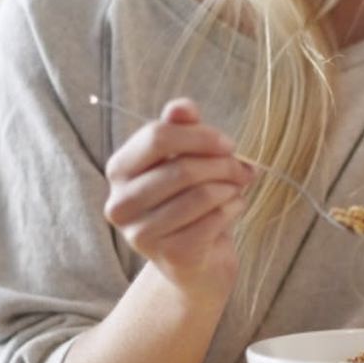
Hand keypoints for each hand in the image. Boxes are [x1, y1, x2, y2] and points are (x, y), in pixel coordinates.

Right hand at [103, 98, 252, 298]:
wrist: (197, 255)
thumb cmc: (190, 195)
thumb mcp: (187, 155)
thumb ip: (182, 127)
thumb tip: (182, 107)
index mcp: (120, 169)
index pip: (157, 137)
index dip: (200, 136)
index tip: (229, 143)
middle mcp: (121, 203)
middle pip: (182, 168)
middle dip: (224, 165)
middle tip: (243, 169)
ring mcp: (140, 234)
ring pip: (201, 195)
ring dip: (231, 187)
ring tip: (237, 187)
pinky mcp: (168, 255)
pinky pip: (213, 220)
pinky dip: (233, 208)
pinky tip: (234, 208)